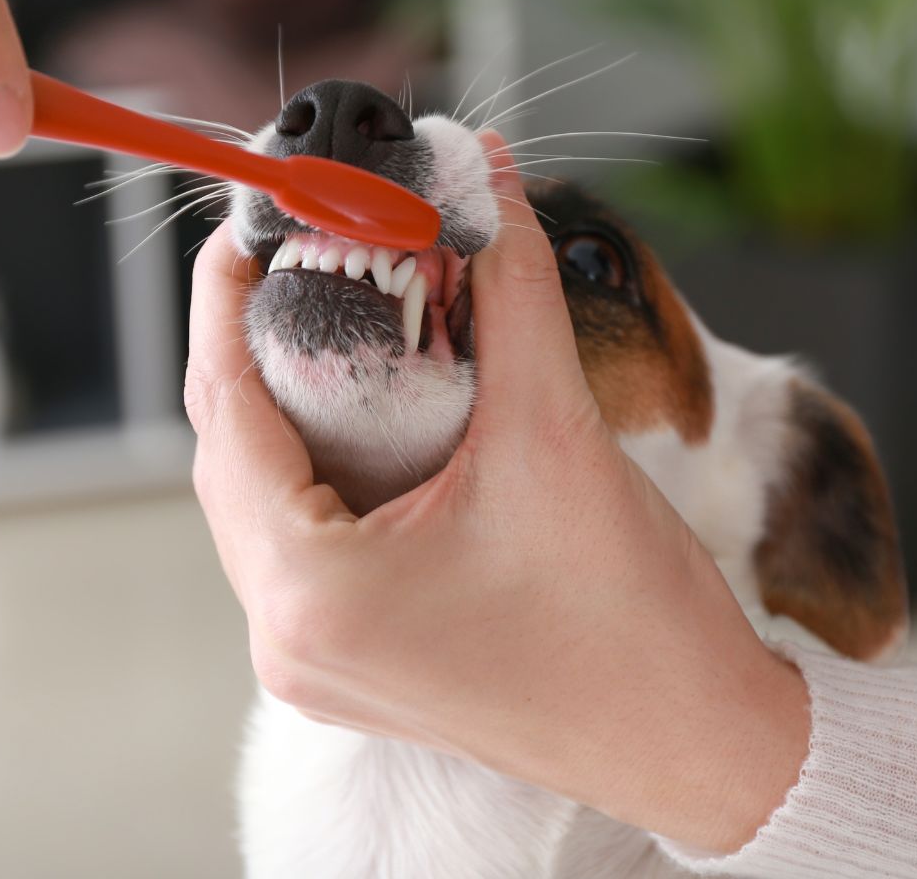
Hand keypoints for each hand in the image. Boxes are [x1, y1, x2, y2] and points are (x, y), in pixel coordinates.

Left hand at [185, 135, 809, 852]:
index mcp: (311, 592)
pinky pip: (298, 538)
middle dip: (259, 344)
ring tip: (331, 325)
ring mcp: (315, 659)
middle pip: (232, 451)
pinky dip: (318, 463)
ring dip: (287, 404)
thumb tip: (484, 180)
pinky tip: (362, 414)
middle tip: (301, 261)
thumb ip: (511, 285)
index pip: (224, 407)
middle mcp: (290, 639)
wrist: (691, 737)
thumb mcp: (556, 429)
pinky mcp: (352, 659)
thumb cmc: (631, 620)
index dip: (230, 298)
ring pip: (261, 495)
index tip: (252, 225)